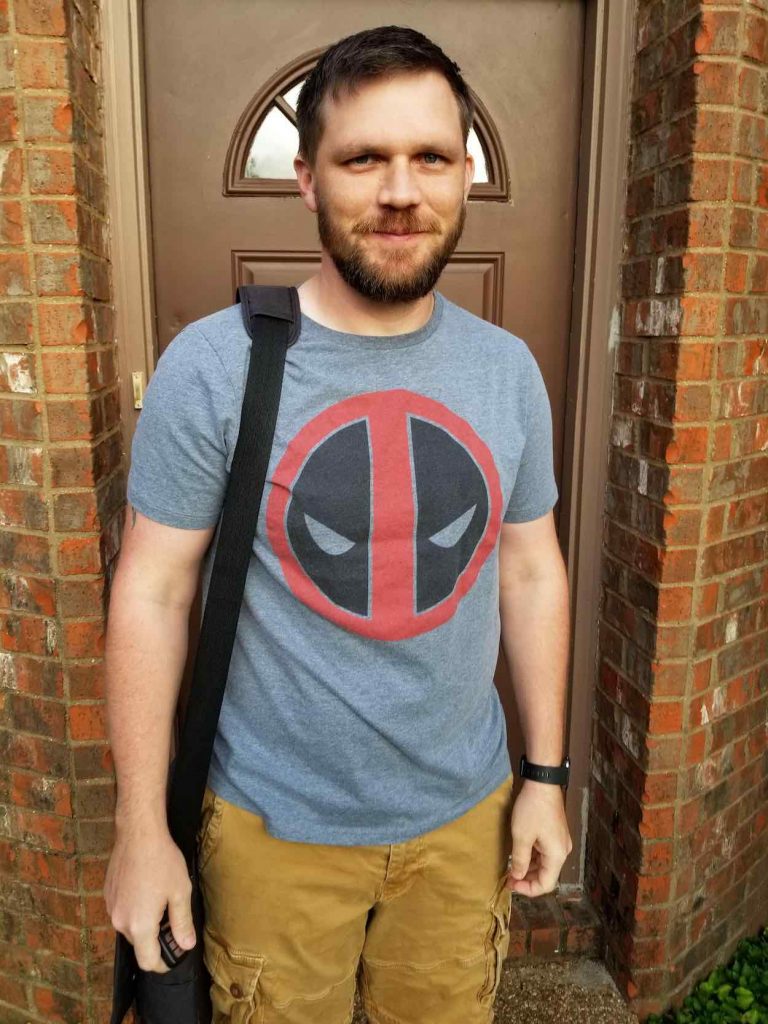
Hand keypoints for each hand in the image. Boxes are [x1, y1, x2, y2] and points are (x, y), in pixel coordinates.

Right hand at [104, 818, 196, 972]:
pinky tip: (147, 889)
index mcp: (140, 926)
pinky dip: (134, 909)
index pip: (148, 962)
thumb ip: (182, 922)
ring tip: (161, 900)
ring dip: (144, 923)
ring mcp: (110, 908)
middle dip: (155, 939)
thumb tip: (186, 945)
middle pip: (138, 945)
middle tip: (173, 921)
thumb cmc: (162, 861)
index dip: (163, 963)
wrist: (138, 833)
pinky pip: (122, 911)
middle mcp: (120, 922)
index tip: (175, 954)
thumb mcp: (180, 891)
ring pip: (129, 928)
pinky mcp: (107, 894)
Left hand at [504, 781, 572, 896]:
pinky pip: (545, 852)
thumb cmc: (532, 809)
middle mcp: (562, 851)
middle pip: (546, 875)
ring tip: (511, 868)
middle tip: (508, 878)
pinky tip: (519, 854)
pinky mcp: (556, 833)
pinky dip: (533, 856)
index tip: (511, 885)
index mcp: (557, 855)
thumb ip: (519, 860)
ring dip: (529, 868)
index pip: (546, 884)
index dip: (528, 889)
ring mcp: (560, 841)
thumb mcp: (521, 836)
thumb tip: (517, 877)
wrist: (543, 783)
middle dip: (527, 879)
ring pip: (545, 863)